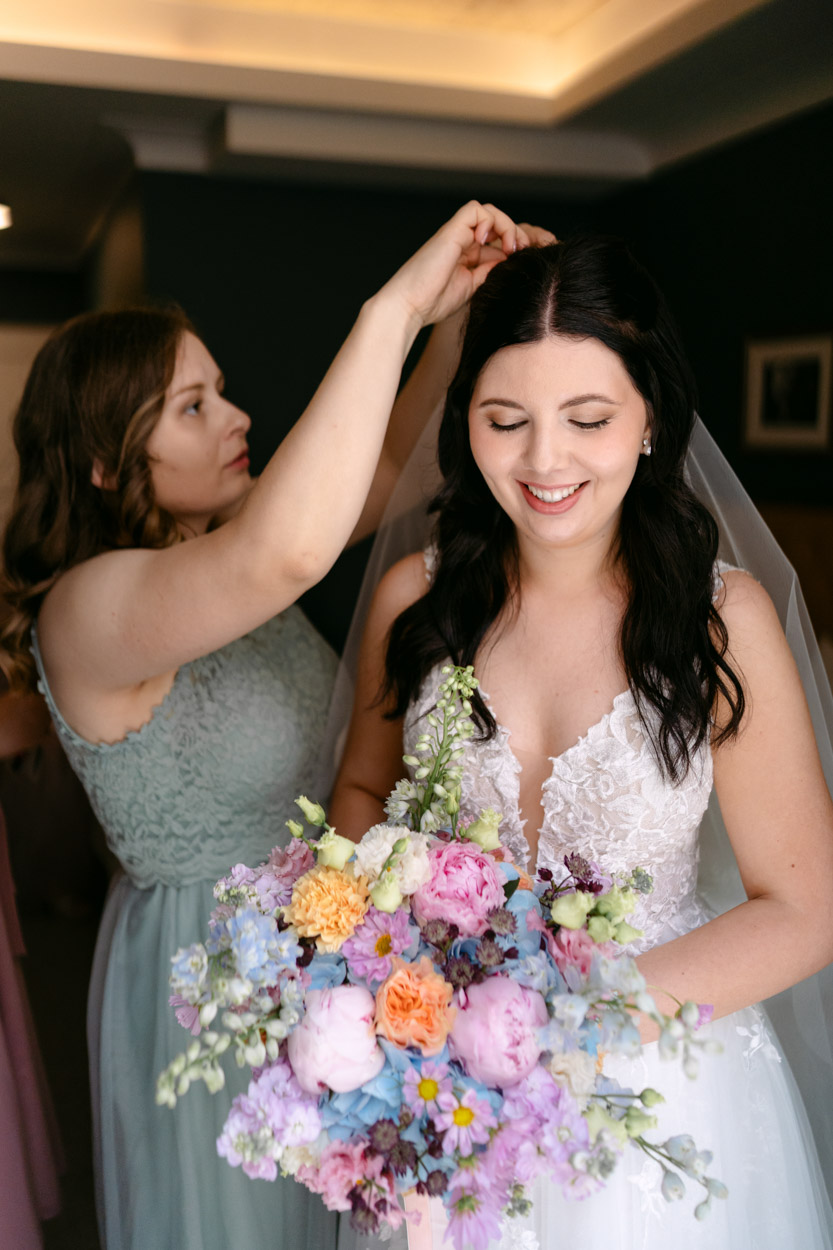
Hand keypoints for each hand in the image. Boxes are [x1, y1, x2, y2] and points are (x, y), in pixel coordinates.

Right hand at [379, 201, 546, 331]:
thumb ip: (488, 272)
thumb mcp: (472, 287)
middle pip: (496, 223)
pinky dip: (488, 221)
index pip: (497, 240)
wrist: (409, 306)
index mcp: (467, 256)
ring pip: (488, 212)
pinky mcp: (451, 231)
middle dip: (515, 233)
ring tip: (510, 246)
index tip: (523, 260)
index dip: (515, 246)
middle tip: (524, 250)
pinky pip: (475, 210)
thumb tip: (509, 260)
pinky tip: (487, 242)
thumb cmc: (433, 302)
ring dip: (505, 225)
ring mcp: (456, 234)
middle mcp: (462, 241)